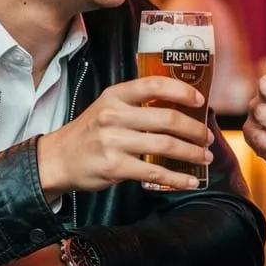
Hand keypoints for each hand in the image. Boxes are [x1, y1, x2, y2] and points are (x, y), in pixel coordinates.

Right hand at [37, 76, 213, 193]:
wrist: (57, 159)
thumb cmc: (89, 132)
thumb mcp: (107, 107)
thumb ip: (137, 104)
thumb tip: (179, 107)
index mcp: (115, 96)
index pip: (154, 85)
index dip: (182, 91)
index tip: (200, 101)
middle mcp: (114, 116)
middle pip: (167, 118)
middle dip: (195, 129)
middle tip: (208, 137)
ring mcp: (114, 142)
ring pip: (166, 145)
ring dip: (192, 152)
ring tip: (204, 157)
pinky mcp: (115, 167)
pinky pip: (155, 172)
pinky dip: (178, 178)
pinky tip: (191, 181)